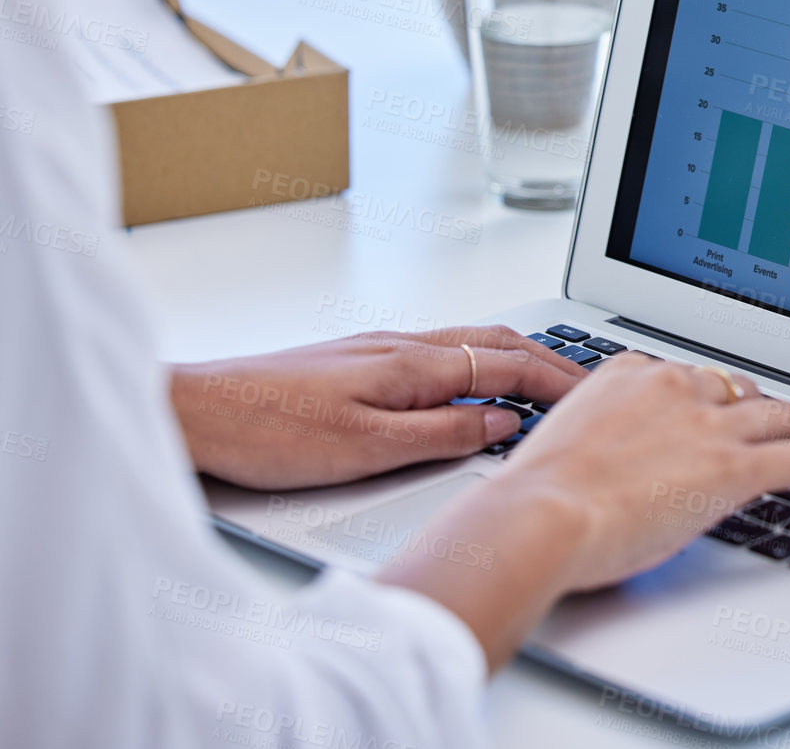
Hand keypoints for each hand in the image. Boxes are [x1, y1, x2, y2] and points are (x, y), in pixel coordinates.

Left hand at [170, 326, 587, 489]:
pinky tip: (472, 387)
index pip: (507, 365)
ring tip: (545, 383)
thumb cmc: (266, 429)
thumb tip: (500, 425)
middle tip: (587, 384)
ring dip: (515, 359)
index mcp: (411, 364)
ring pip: (467, 344)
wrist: (191, 410)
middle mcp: (400, 344)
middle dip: (549, 359)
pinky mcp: (355, 361)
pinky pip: (438, 354)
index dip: (558, 381)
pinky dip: (476, 365)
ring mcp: (377, 348)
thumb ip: (442, 435)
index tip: (595, 397)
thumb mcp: (367, 450)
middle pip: (495, 342)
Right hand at [379, 353, 789, 668]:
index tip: (715, 408)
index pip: (685, 375)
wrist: (538, 517)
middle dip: (757, 408)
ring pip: (777, 414)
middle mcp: (674, 386)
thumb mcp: (563, 447)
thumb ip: (599, 439)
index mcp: (628, 374)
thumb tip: (610, 464)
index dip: (709, 397)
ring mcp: (710, 424)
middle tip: (772, 427)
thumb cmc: (534, 498)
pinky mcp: (735, 466)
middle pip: (737, 388)